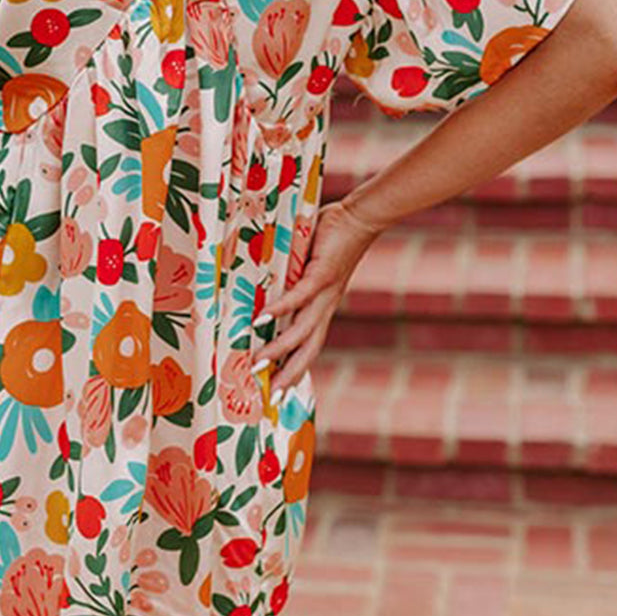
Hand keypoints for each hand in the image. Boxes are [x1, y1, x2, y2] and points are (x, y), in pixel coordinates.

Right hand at [254, 197, 381, 394]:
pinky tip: (262, 320)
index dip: (296, 369)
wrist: (359, 219)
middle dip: (289, 375)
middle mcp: (326, 307)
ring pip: (302, 331)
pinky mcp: (322, 276)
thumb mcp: (307, 265)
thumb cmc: (332, 238)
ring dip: (279, 349)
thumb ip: (290, 277)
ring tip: (256, 362)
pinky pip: (299, 298)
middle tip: (270, 396)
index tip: (279, 390)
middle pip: (309, 349)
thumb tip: (264, 281)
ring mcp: (325, 293)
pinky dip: (280, 309)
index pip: (310, 345)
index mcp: (324, 308)